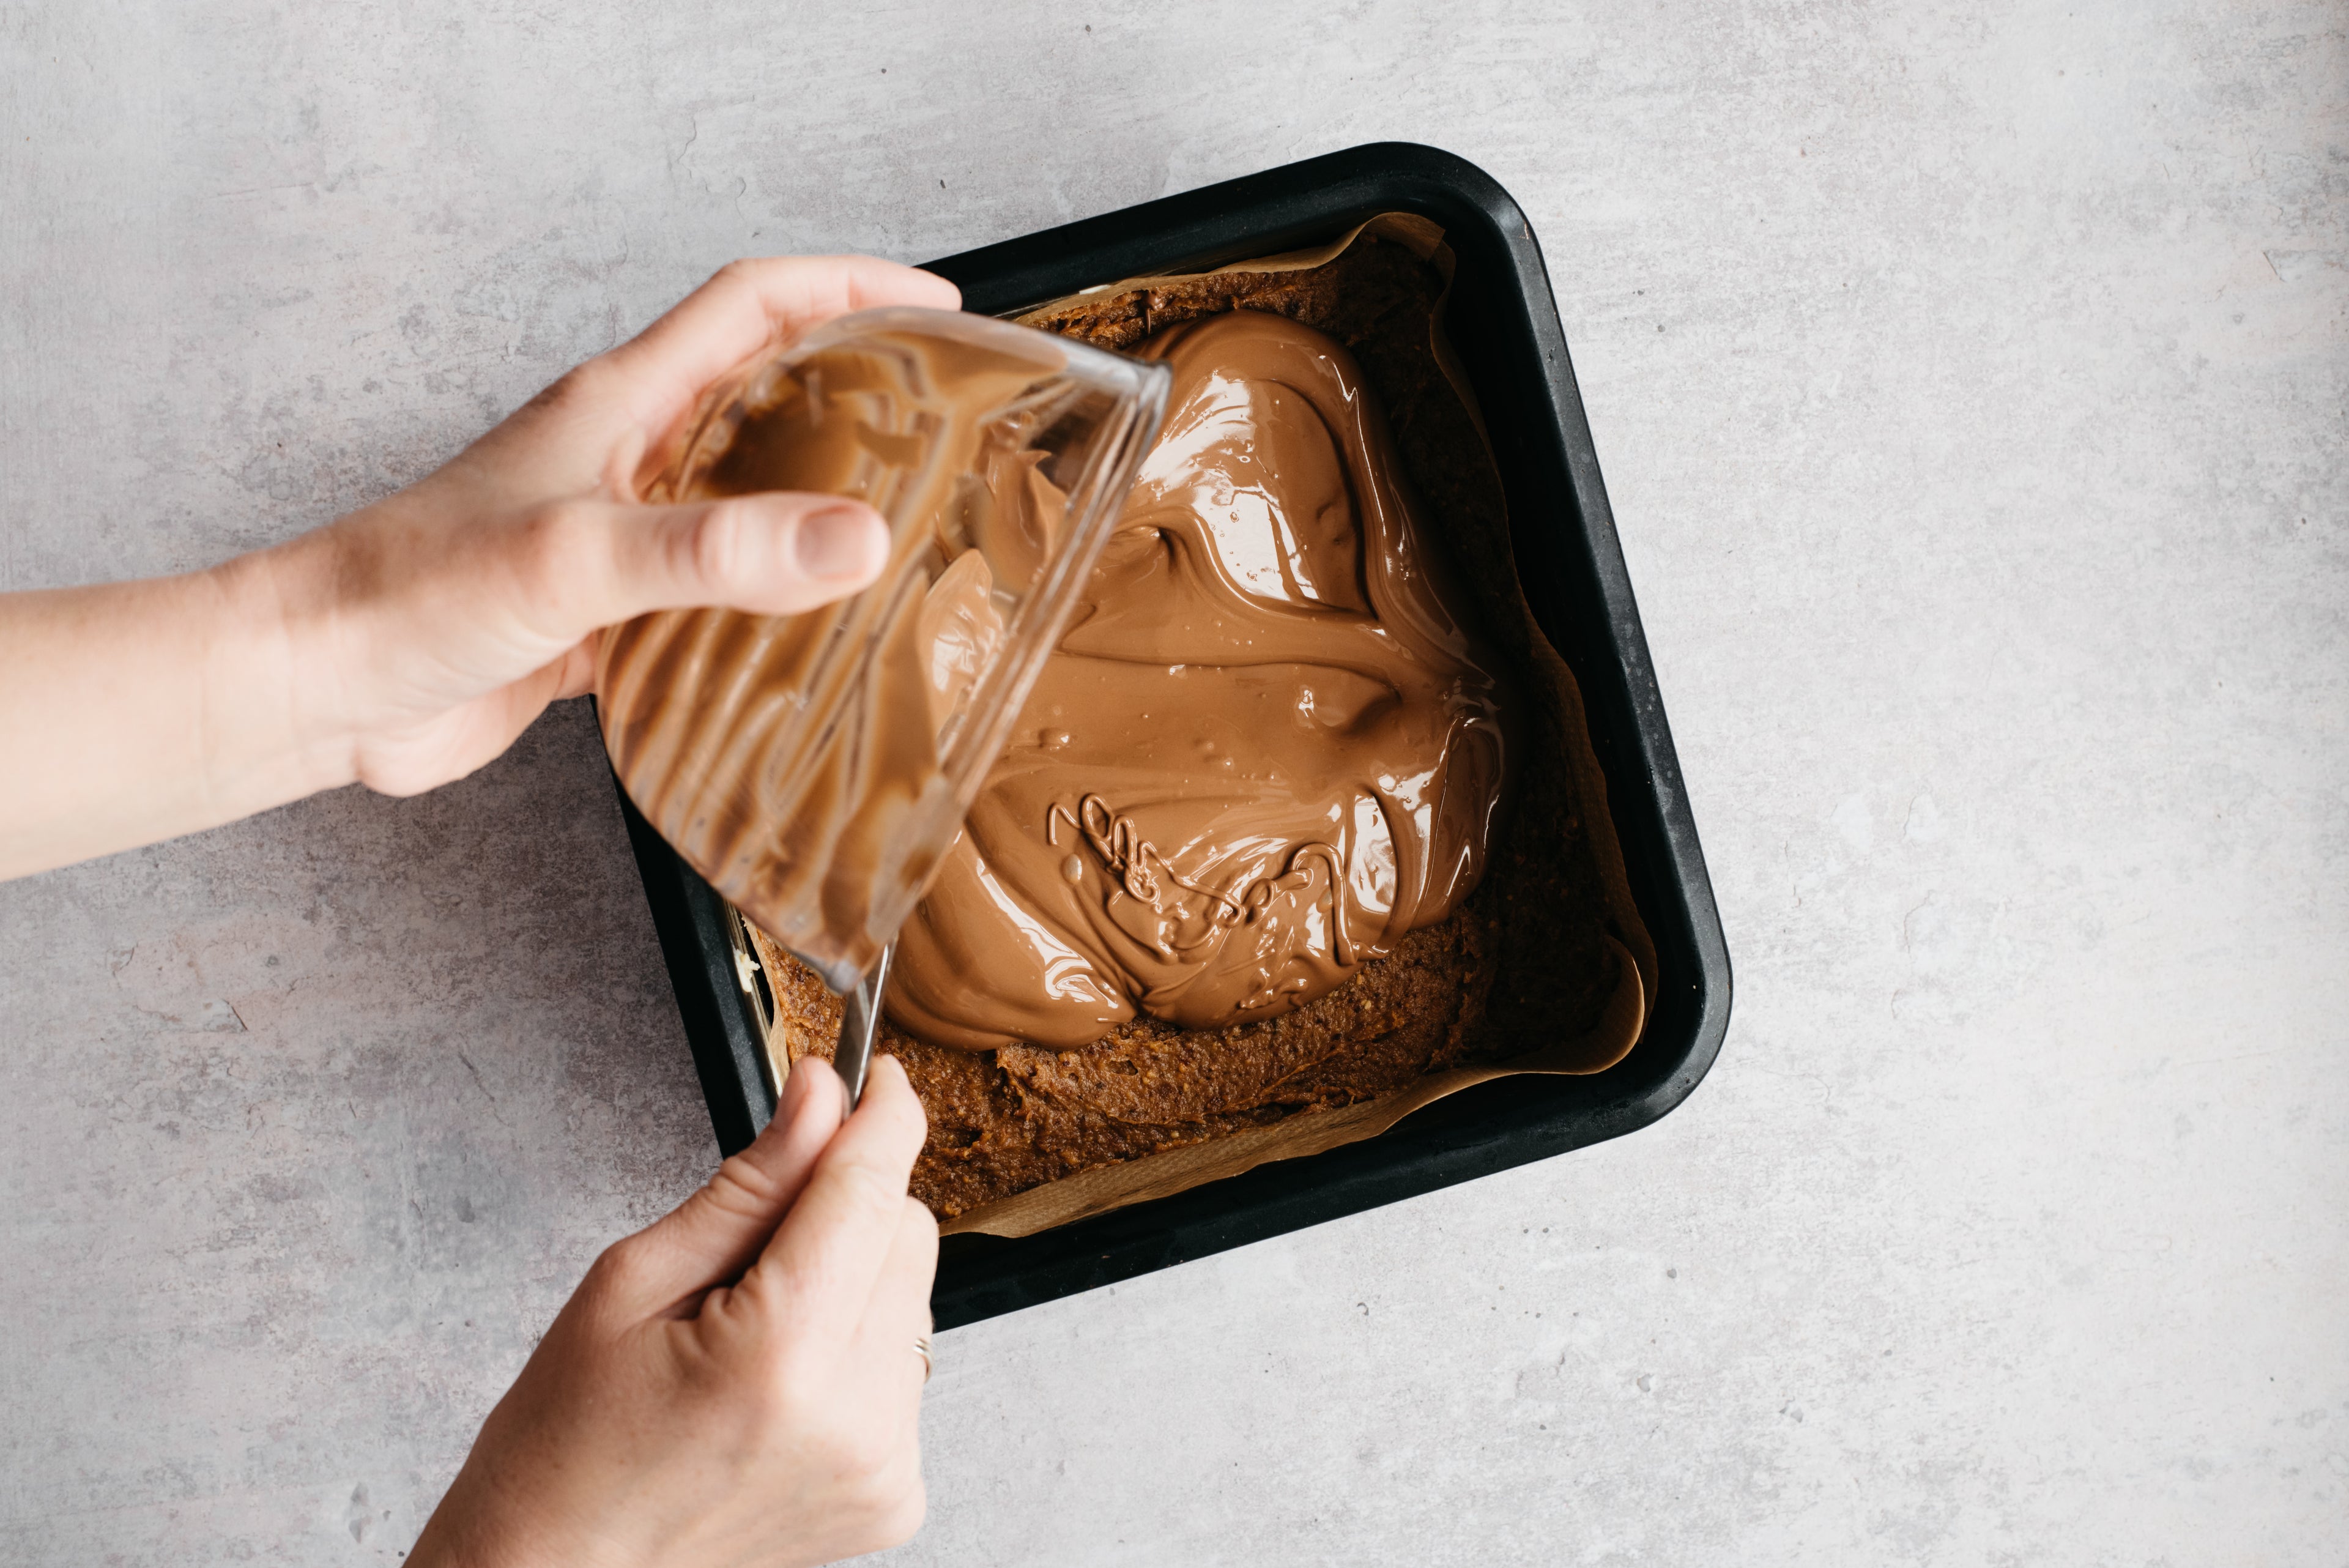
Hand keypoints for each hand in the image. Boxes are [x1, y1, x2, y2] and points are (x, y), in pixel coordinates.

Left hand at [0, 255, 959, 876]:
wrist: (317, 686)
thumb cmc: (410, 593)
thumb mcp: (578, 559)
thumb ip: (718, 551)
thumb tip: (858, 540)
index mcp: (620, 406)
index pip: (753, 306)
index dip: (849, 288)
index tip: (935, 306)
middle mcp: (626, 459)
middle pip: (765, 396)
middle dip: (859, 395)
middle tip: (945, 427)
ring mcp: (618, 539)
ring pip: (746, 503)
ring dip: (822, 509)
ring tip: (910, 536)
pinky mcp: (605, 620)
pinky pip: (714, 601)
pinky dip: (773, 614)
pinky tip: (816, 649)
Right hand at [409, 1055, 937, 1567]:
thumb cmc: (563, 1446)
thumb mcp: (631, 1283)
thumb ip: (749, 1186)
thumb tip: (819, 1097)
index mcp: (780, 1355)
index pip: (871, 1190)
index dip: (881, 1113)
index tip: (872, 1074)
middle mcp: (853, 1416)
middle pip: (910, 1235)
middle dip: (848, 1207)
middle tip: (751, 1247)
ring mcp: (884, 1465)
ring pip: (913, 1300)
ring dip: (851, 1284)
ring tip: (750, 1334)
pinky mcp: (894, 1497)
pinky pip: (904, 1372)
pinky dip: (854, 1354)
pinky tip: (775, 1388)